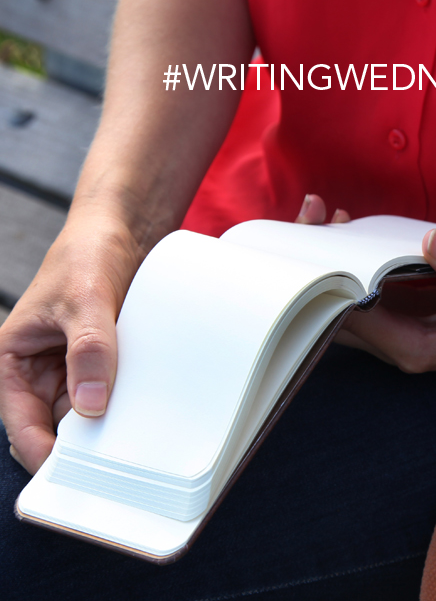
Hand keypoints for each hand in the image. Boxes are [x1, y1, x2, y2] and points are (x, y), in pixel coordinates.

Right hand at [0, 220, 140, 473]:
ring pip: (86, 414)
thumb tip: (92, 406)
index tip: (77, 477)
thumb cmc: (85, 256)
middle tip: (116, 468)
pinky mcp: (102, 363)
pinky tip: (147, 413)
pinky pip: (112, 393)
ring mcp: (73, 369)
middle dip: (81, 446)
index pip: (23, 425)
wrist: (118, 232)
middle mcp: (40, 372)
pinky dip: (125, 404)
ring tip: (137, 442)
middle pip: (56, 426)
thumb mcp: (84, 299)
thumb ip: (88, 349)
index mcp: (13, 361)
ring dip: (108, 425)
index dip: (45, 454)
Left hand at [294, 195, 435, 372]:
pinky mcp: (403, 316)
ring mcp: (396, 331)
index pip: (354, 321)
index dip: (329, 286)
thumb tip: (432, 240)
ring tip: (319, 220)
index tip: (314, 251)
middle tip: (305, 226)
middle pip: (338, 315)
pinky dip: (350, 264)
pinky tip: (344, 233)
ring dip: (331, 266)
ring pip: (347, 304)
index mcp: (412, 348)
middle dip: (318, 274)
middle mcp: (395, 344)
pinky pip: (363, 292)